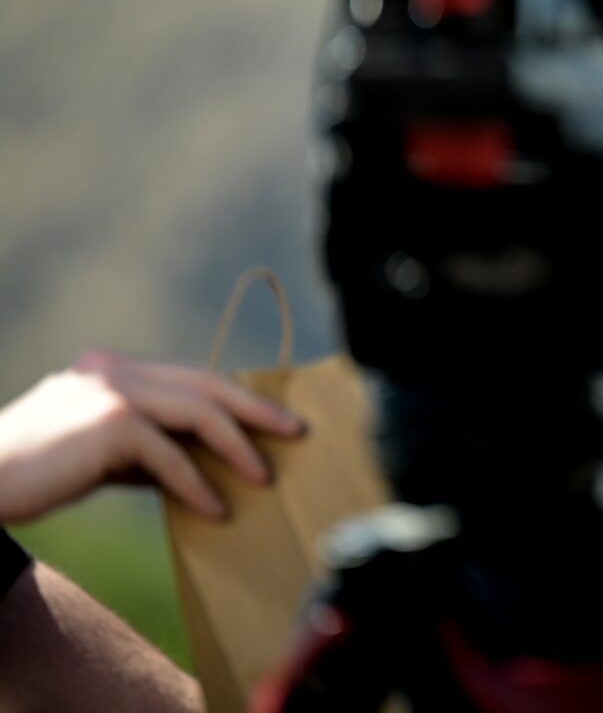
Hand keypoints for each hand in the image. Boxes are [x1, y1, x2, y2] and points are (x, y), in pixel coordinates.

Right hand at [0, 348, 304, 523]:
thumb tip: (200, 465)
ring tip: (263, 475)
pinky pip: (171, 454)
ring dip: (237, 446)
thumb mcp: (98, 454)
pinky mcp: (110, 423)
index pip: (189, 376)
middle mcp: (114, 369)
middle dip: (254, 408)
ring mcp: (113, 391)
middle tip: (293, 432)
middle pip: (206, 383)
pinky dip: (197, 482)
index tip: (268, 417)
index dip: (233, 395)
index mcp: (111, 367)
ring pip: (199, 411)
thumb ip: (144, 448)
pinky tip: (215, 508)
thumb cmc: (35, 475)